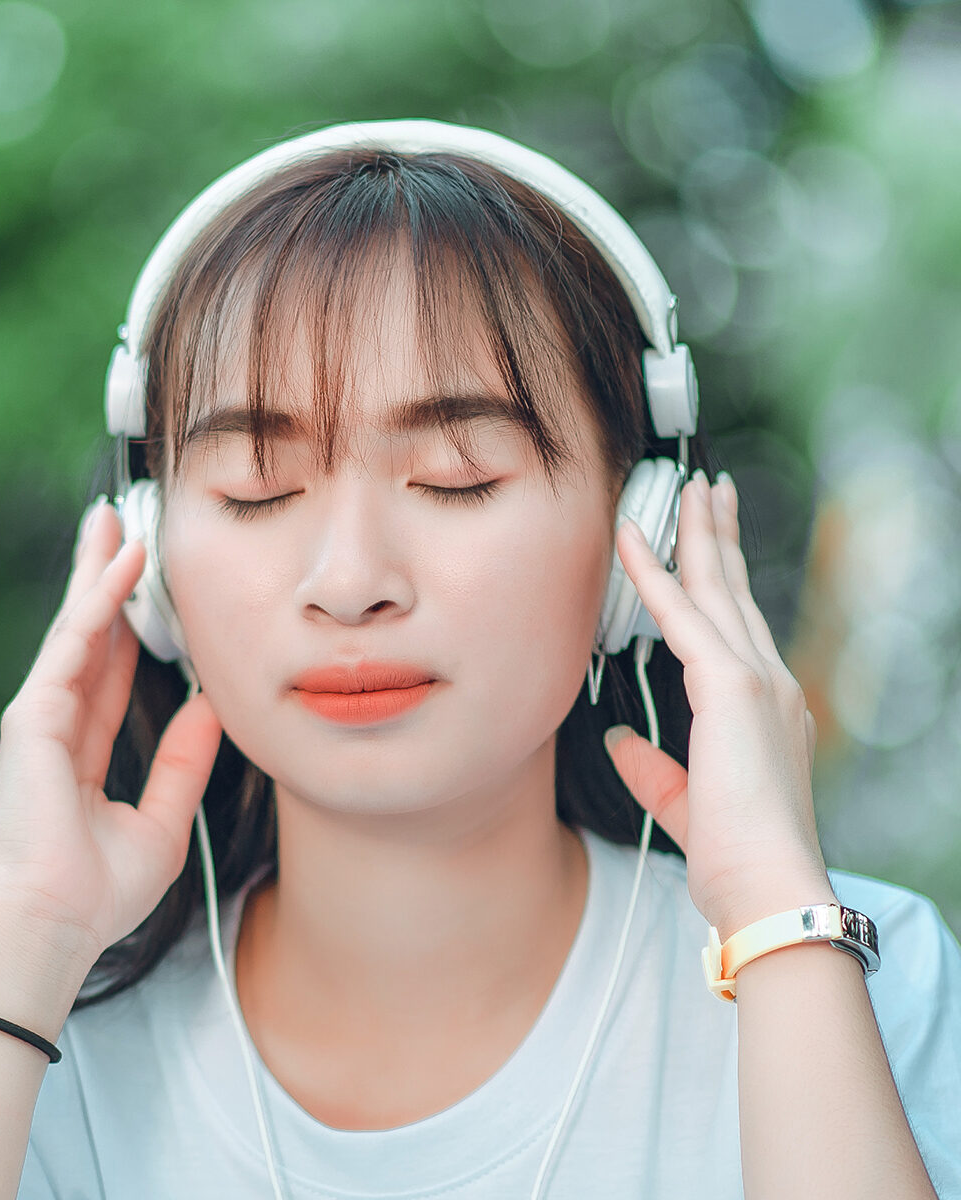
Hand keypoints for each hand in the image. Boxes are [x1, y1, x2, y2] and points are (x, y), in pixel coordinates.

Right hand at [0, 499, 222, 960]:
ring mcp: (41, 714)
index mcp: (83, 747)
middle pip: (88, 633)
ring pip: (78, 625)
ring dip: (98, 571)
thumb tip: (211, 710)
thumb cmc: (102, 890)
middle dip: (103, 579)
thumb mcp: (164, 821)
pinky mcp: (32, 713)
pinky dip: (100, 599)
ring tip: (114, 520)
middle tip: (118, 527)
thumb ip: (183, 764)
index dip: (129, 624)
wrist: (58, 926)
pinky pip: (76, 643)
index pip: (113, 670)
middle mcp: (59, 722)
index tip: (146, 585)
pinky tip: (124, 563)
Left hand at [602, 469, 835, 936]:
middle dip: (718, 537)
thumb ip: (651, 768)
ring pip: (717, 587)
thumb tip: (615, 741)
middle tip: (706, 491)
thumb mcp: (681, 802)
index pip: (735, 629)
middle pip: (734, 592)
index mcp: (764, 709)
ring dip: (696, 533)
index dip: (721, 580)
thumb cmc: (735, 858)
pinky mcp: (731, 686)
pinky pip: (682, 612)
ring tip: (687, 489)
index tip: (711, 542)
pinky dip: (654, 571)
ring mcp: (756, 678)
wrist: (767, 888)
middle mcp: (769, 682)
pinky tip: (631, 537)